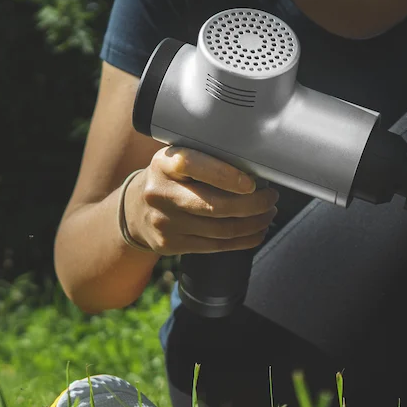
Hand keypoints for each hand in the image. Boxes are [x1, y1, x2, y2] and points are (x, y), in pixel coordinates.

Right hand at [124, 146, 279, 255]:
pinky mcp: (171, 244)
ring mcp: (165, 222)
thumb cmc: (171, 179)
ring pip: (221, 229)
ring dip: (254, 223)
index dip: (227, 176)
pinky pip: (217, 246)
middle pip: (216, 205)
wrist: (135, 210)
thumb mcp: (179, 160)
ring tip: (268, 213)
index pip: (194, 165)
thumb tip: (257, 168)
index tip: (253, 184)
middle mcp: (160, 193)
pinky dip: (244, 240)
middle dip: (254, 205)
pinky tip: (257, 231)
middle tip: (272, 198)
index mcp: (164, 164)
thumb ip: (208, 161)